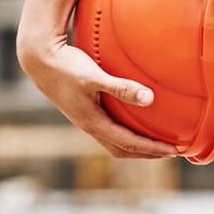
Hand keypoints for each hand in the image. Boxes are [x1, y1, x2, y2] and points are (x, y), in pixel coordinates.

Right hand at [17, 38, 177, 158]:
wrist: (39, 59)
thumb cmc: (66, 66)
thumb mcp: (94, 76)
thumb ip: (121, 87)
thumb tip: (149, 98)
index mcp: (93, 122)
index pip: (129, 144)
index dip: (153, 150)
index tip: (174, 151)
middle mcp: (89, 125)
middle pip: (122, 149)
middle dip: (146, 153)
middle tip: (169, 152)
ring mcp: (85, 118)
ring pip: (114, 140)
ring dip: (136, 144)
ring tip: (154, 140)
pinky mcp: (83, 109)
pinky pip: (108, 128)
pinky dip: (124, 130)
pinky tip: (131, 119)